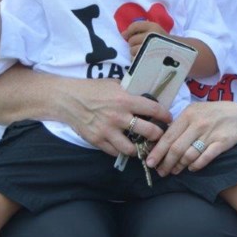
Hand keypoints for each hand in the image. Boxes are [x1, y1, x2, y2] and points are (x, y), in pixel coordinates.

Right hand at [53, 77, 170, 156]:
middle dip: (157, 135)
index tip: (169, 119)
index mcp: (125, 100)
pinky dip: (121, 150)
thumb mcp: (114, 85)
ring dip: (139, 148)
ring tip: (142, 146)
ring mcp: (108, 131)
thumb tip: (147, 98)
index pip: (153, 109)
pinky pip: (115, 152)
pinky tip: (124, 146)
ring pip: (132, 148)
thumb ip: (130, 93)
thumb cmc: (92, 89)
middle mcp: (119, 117)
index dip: (165, 115)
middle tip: (159, 136)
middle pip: (148, 132)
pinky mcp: (98, 140)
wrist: (68, 99)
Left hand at [121, 20, 166, 57]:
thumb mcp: (154, 30)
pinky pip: (135, 59)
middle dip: (133, 44)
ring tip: (143, 52)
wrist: (178, 52)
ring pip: (132, 50)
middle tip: (140, 45)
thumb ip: (138, 29)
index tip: (129, 36)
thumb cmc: (162, 40)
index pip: (134, 26)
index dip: (129, 31)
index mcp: (153, 27)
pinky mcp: (149, 58)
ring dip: (134, 52)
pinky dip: (136, 59)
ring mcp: (151, 48)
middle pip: (132, 40)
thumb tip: (123, 34)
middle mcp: (152, 36)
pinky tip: (143, 58)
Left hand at [145, 101, 236, 175]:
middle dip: (166, 163)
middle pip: (176, 148)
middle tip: (161, 172)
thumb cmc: (213, 114)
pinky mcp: (222, 142)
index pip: (168, 136)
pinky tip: (192, 168)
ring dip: (180, 166)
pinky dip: (196, 165)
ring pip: (189, 155)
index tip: (149, 163)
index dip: (157, 152)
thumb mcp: (195, 112)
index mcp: (188, 114)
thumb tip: (160, 142)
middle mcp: (198, 123)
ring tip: (175, 171)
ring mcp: (211, 133)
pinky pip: (205, 157)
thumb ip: (180, 125)